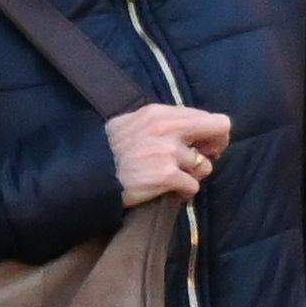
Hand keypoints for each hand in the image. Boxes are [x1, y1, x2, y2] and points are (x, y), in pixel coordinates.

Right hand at [109, 104, 232, 205]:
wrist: (86, 177)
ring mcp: (168, 153)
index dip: (209, 133)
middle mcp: (167, 129)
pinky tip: (170, 192)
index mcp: (159, 114)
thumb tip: (184, 128)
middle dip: (215, 148)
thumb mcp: (128, 124)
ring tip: (174, 179)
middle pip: (219, 131)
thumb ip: (156, 122)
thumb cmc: (105, 151)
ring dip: (192, 175)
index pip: (207, 117)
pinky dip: (183, 192)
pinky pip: (192, 186)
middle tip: (201, 159)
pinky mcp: (167, 176)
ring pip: (204, 165)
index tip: (201, 144)